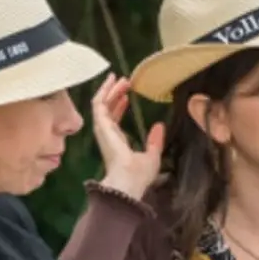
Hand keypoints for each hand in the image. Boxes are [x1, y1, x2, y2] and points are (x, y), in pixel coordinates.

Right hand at [92, 74, 164, 199]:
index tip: (127, 96)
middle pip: (107, 109)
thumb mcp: (152, 156)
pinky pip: (99, 104)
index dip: (120, 107)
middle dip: (114, 94)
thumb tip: (159, 126)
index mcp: (117, 142)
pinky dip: (104, 91)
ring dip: (109, 89)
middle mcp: (107, 134)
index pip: (115, 120)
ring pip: (101, 103)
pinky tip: (112, 81)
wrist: (128, 181)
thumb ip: (155, 141)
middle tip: (124, 81)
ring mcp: (102, 129)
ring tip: (119, 78)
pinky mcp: (101, 125)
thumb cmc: (139, 175)